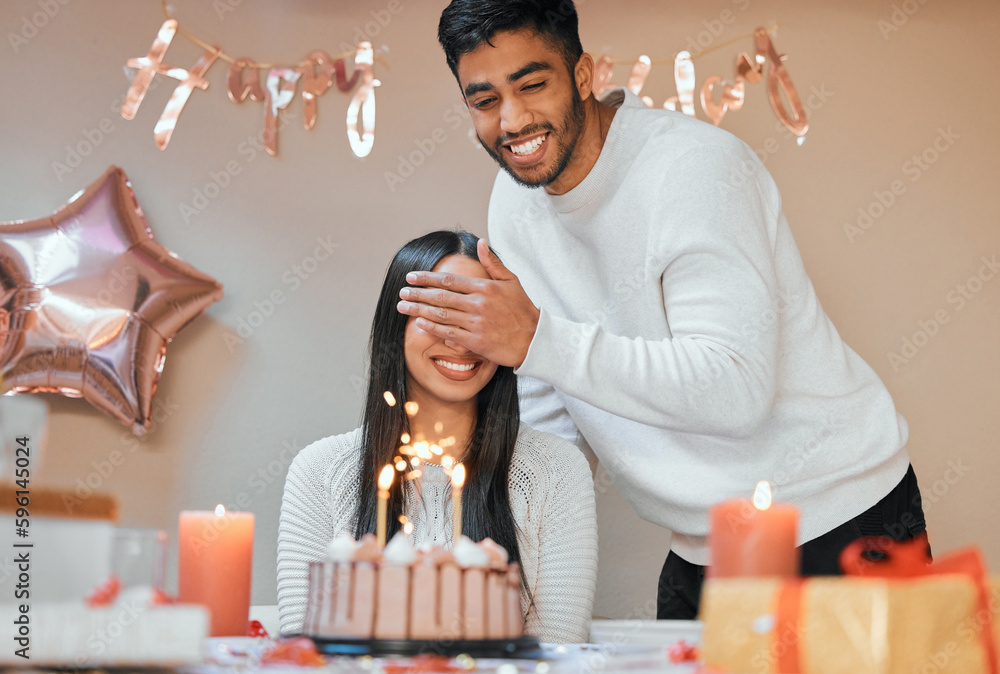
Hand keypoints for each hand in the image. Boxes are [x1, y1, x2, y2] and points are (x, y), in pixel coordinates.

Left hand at [397, 239, 539, 367]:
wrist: (534, 340)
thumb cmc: (523, 309)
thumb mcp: (511, 281)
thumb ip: (493, 262)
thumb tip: (481, 242)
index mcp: (484, 287)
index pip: (448, 280)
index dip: (427, 278)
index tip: (411, 277)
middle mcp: (478, 303)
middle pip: (440, 297)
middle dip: (417, 294)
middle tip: (401, 293)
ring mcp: (476, 323)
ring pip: (440, 314)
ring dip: (418, 310)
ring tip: (402, 307)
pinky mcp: (475, 341)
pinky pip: (448, 333)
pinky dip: (431, 328)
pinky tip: (418, 323)